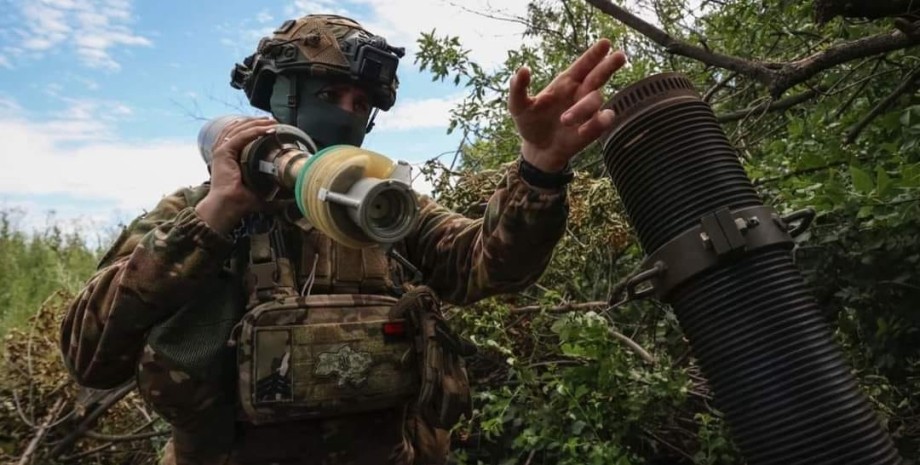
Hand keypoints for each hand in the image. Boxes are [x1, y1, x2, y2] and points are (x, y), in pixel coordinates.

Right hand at [195, 117, 276, 233]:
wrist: (227, 207)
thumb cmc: (239, 202)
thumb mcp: (260, 193)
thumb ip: (274, 195)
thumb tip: (290, 200)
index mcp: (230, 157)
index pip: (241, 135)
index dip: (256, 129)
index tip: (272, 127)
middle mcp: (224, 151)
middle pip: (240, 129)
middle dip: (258, 122)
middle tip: (274, 121)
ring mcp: (222, 151)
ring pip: (241, 129)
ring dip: (258, 124)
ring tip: (272, 122)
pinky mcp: (223, 153)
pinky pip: (240, 136)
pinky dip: (254, 131)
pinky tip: (267, 129)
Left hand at [510, 39, 626, 172]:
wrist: (538, 150)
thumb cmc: (529, 123)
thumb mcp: (518, 106)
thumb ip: (518, 88)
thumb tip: (522, 69)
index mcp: (565, 83)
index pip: (583, 65)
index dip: (594, 54)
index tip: (605, 43)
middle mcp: (580, 92)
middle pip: (599, 75)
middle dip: (609, 65)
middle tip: (620, 56)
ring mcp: (588, 110)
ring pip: (596, 99)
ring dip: (582, 108)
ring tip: (564, 121)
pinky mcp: (593, 127)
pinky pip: (604, 120)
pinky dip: (597, 123)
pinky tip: (582, 131)